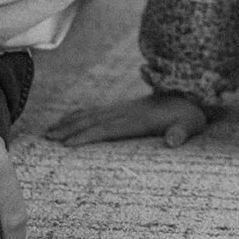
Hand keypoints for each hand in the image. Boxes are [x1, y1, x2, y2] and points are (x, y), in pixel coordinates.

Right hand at [46, 94, 207, 147]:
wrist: (191, 94)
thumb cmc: (190, 115)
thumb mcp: (190, 125)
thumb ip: (181, 133)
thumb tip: (173, 141)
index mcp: (139, 120)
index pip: (109, 129)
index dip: (88, 135)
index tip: (67, 144)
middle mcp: (127, 112)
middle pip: (93, 121)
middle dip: (69, 130)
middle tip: (47, 139)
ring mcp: (123, 108)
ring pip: (91, 115)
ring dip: (69, 122)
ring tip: (48, 132)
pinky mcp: (123, 107)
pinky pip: (97, 111)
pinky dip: (79, 114)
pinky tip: (67, 119)